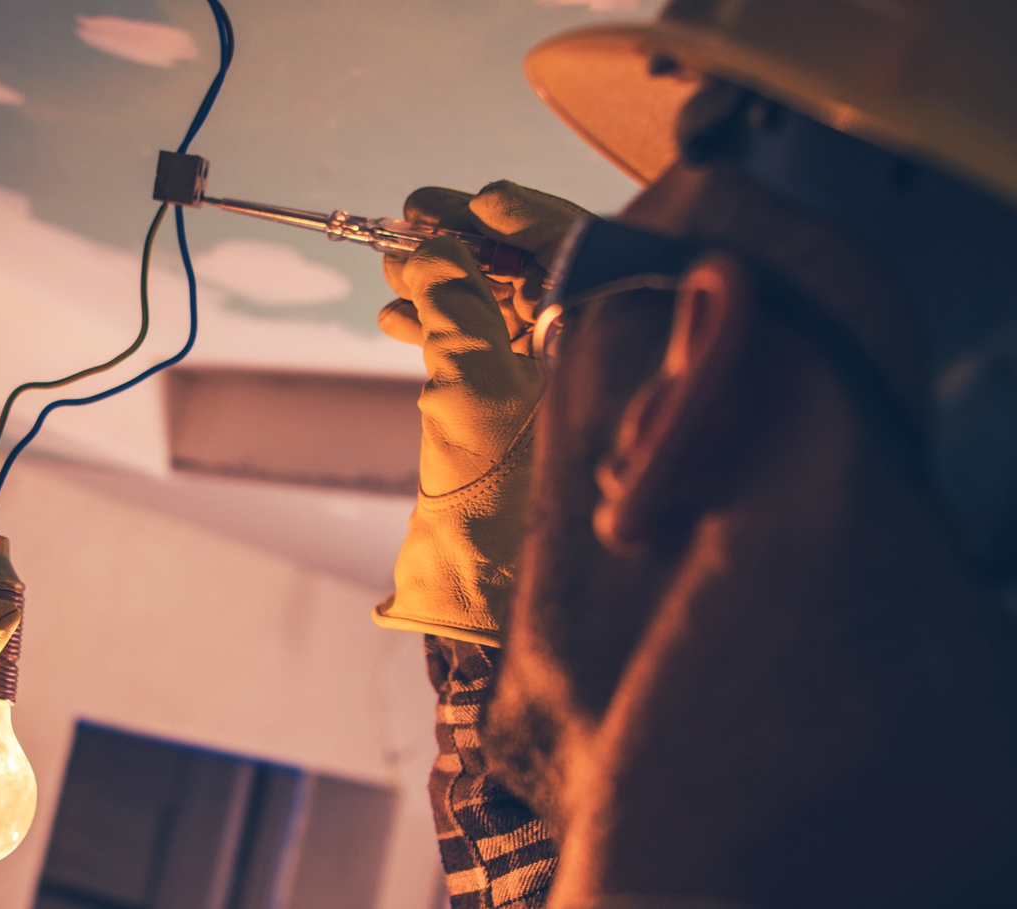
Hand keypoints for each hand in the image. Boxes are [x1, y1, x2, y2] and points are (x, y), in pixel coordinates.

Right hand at [372, 182, 586, 645]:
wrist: (486, 605)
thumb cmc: (499, 506)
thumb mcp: (469, 388)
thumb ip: (455, 306)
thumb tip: (437, 245)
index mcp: (624, 348)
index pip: (587, 252)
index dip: (524, 217)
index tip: (470, 200)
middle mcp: (614, 365)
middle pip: (551, 276)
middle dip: (475, 245)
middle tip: (412, 219)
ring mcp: (577, 395)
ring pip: (518, 314)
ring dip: (453, 284)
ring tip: (392, 268)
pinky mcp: (539, 423)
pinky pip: (501, 354)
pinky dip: (453, 330)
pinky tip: (398, 316)